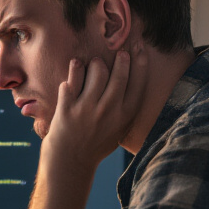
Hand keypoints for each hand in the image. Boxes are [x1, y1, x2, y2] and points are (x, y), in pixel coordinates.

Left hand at [43, 50, 136, 174]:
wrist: (71, 161)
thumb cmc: (97, 142)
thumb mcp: (119, 128)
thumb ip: (125, 106)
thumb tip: (131, 72)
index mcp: (124, 116)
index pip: (138, 83)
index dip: (140, 62)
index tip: (139, 47)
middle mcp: (108, 111)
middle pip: (119, 74)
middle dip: (120, 59)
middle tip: (118, 52)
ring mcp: (87, 109)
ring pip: (96, 71)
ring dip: (95, 63)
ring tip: (93, 64)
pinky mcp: (67, 108)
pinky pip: (72, 80)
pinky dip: (75, 69)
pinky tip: (76, 65)